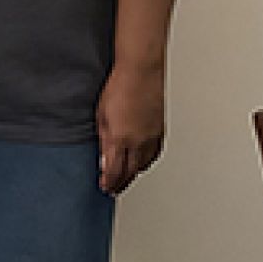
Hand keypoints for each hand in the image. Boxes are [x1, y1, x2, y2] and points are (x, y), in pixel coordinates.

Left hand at [96, 61, 165, 194]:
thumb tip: (103, 159)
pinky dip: (146, 162)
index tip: (105, 187)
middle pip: (130, 172)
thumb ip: (103, 139)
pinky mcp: (161, 131)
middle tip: (114, 189)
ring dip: (134, 174)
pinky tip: (142, 163)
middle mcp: (139, 142)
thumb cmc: (119, 86)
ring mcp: (152, 138)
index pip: (115, 170)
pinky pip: (154, 154)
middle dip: (121, 183)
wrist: (142, 71)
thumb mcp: (101, 113)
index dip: (109, 182)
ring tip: (126, 180)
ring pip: (143, 165)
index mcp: (121, 138)